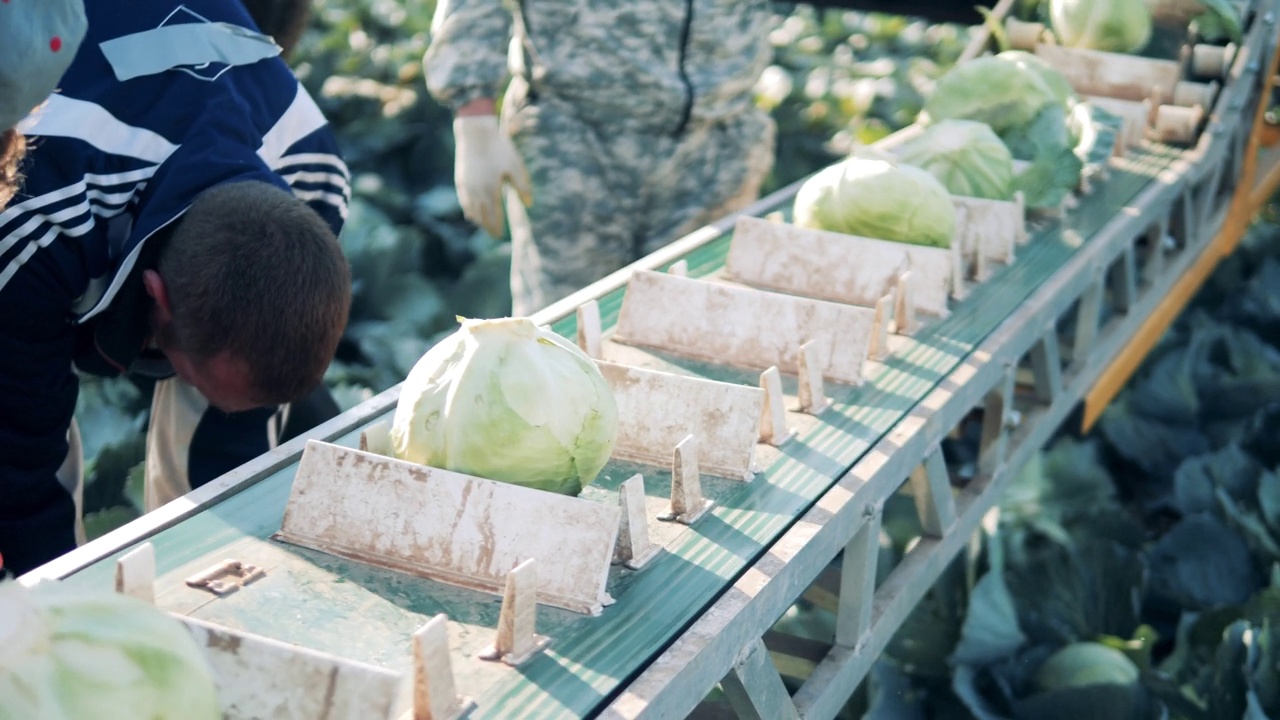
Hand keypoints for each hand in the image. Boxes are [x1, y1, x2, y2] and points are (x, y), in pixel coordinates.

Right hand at [452, 113, 532, 238]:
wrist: (475, 132)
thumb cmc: (499, 148)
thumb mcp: (516, 166)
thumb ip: (523, 187)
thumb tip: (529, 204)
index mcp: (491, 190)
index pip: (494, 216)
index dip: (497, 227)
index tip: (501, 236)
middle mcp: (476, 192)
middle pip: (481, 217)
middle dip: (488, 227)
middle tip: (494, 234)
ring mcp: (466, 187)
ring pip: (471, 211)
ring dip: (478, 220)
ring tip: (484, 226)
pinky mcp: (460, 180)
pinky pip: (464, 201)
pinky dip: (468, 210)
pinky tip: (471, 214)